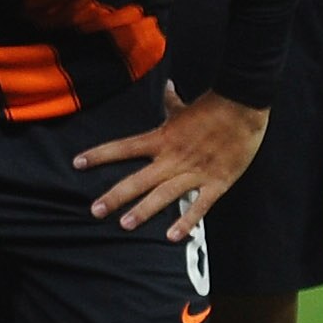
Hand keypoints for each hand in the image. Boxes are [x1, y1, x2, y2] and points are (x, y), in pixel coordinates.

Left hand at [73, 84, 267, 237]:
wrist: (244, 108)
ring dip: (144, 211)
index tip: (78, 163)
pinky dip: (187, 221)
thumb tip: (167, 86)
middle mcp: (172, 158)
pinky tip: (172, 236)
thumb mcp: (186, 107)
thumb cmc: (213, 107)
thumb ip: (171, 101)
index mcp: (162, 139)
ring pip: (163, 195)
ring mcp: (194, 172)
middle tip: (96, 211)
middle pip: (138, 179)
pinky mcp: (216, 182)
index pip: (123, 147)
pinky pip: (199, 205)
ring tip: (125, 225)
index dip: (99, 155)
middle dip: (116, 196)